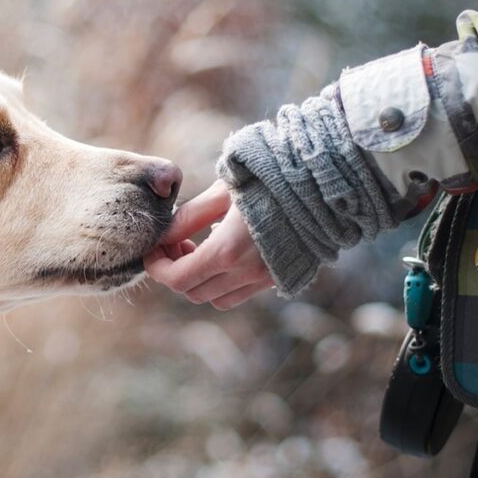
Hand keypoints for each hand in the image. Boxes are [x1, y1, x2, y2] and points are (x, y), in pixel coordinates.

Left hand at [144, 180, 273, 309]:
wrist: (324, 184)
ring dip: (199, 280)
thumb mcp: (222, 192)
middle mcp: (246, 273)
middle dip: (175, 271)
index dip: (157, 267)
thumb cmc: (270, 178)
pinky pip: (240, 293)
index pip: (177, 279)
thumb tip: (163, 235)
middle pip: (193, 292)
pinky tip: (225, 250)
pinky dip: (223, 281)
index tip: (152, 249)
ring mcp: (265, 279)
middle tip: (175, 243)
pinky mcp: (279, 277)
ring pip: (216, 298)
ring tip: (198, 247)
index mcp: (228, 251)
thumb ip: (189, 217)